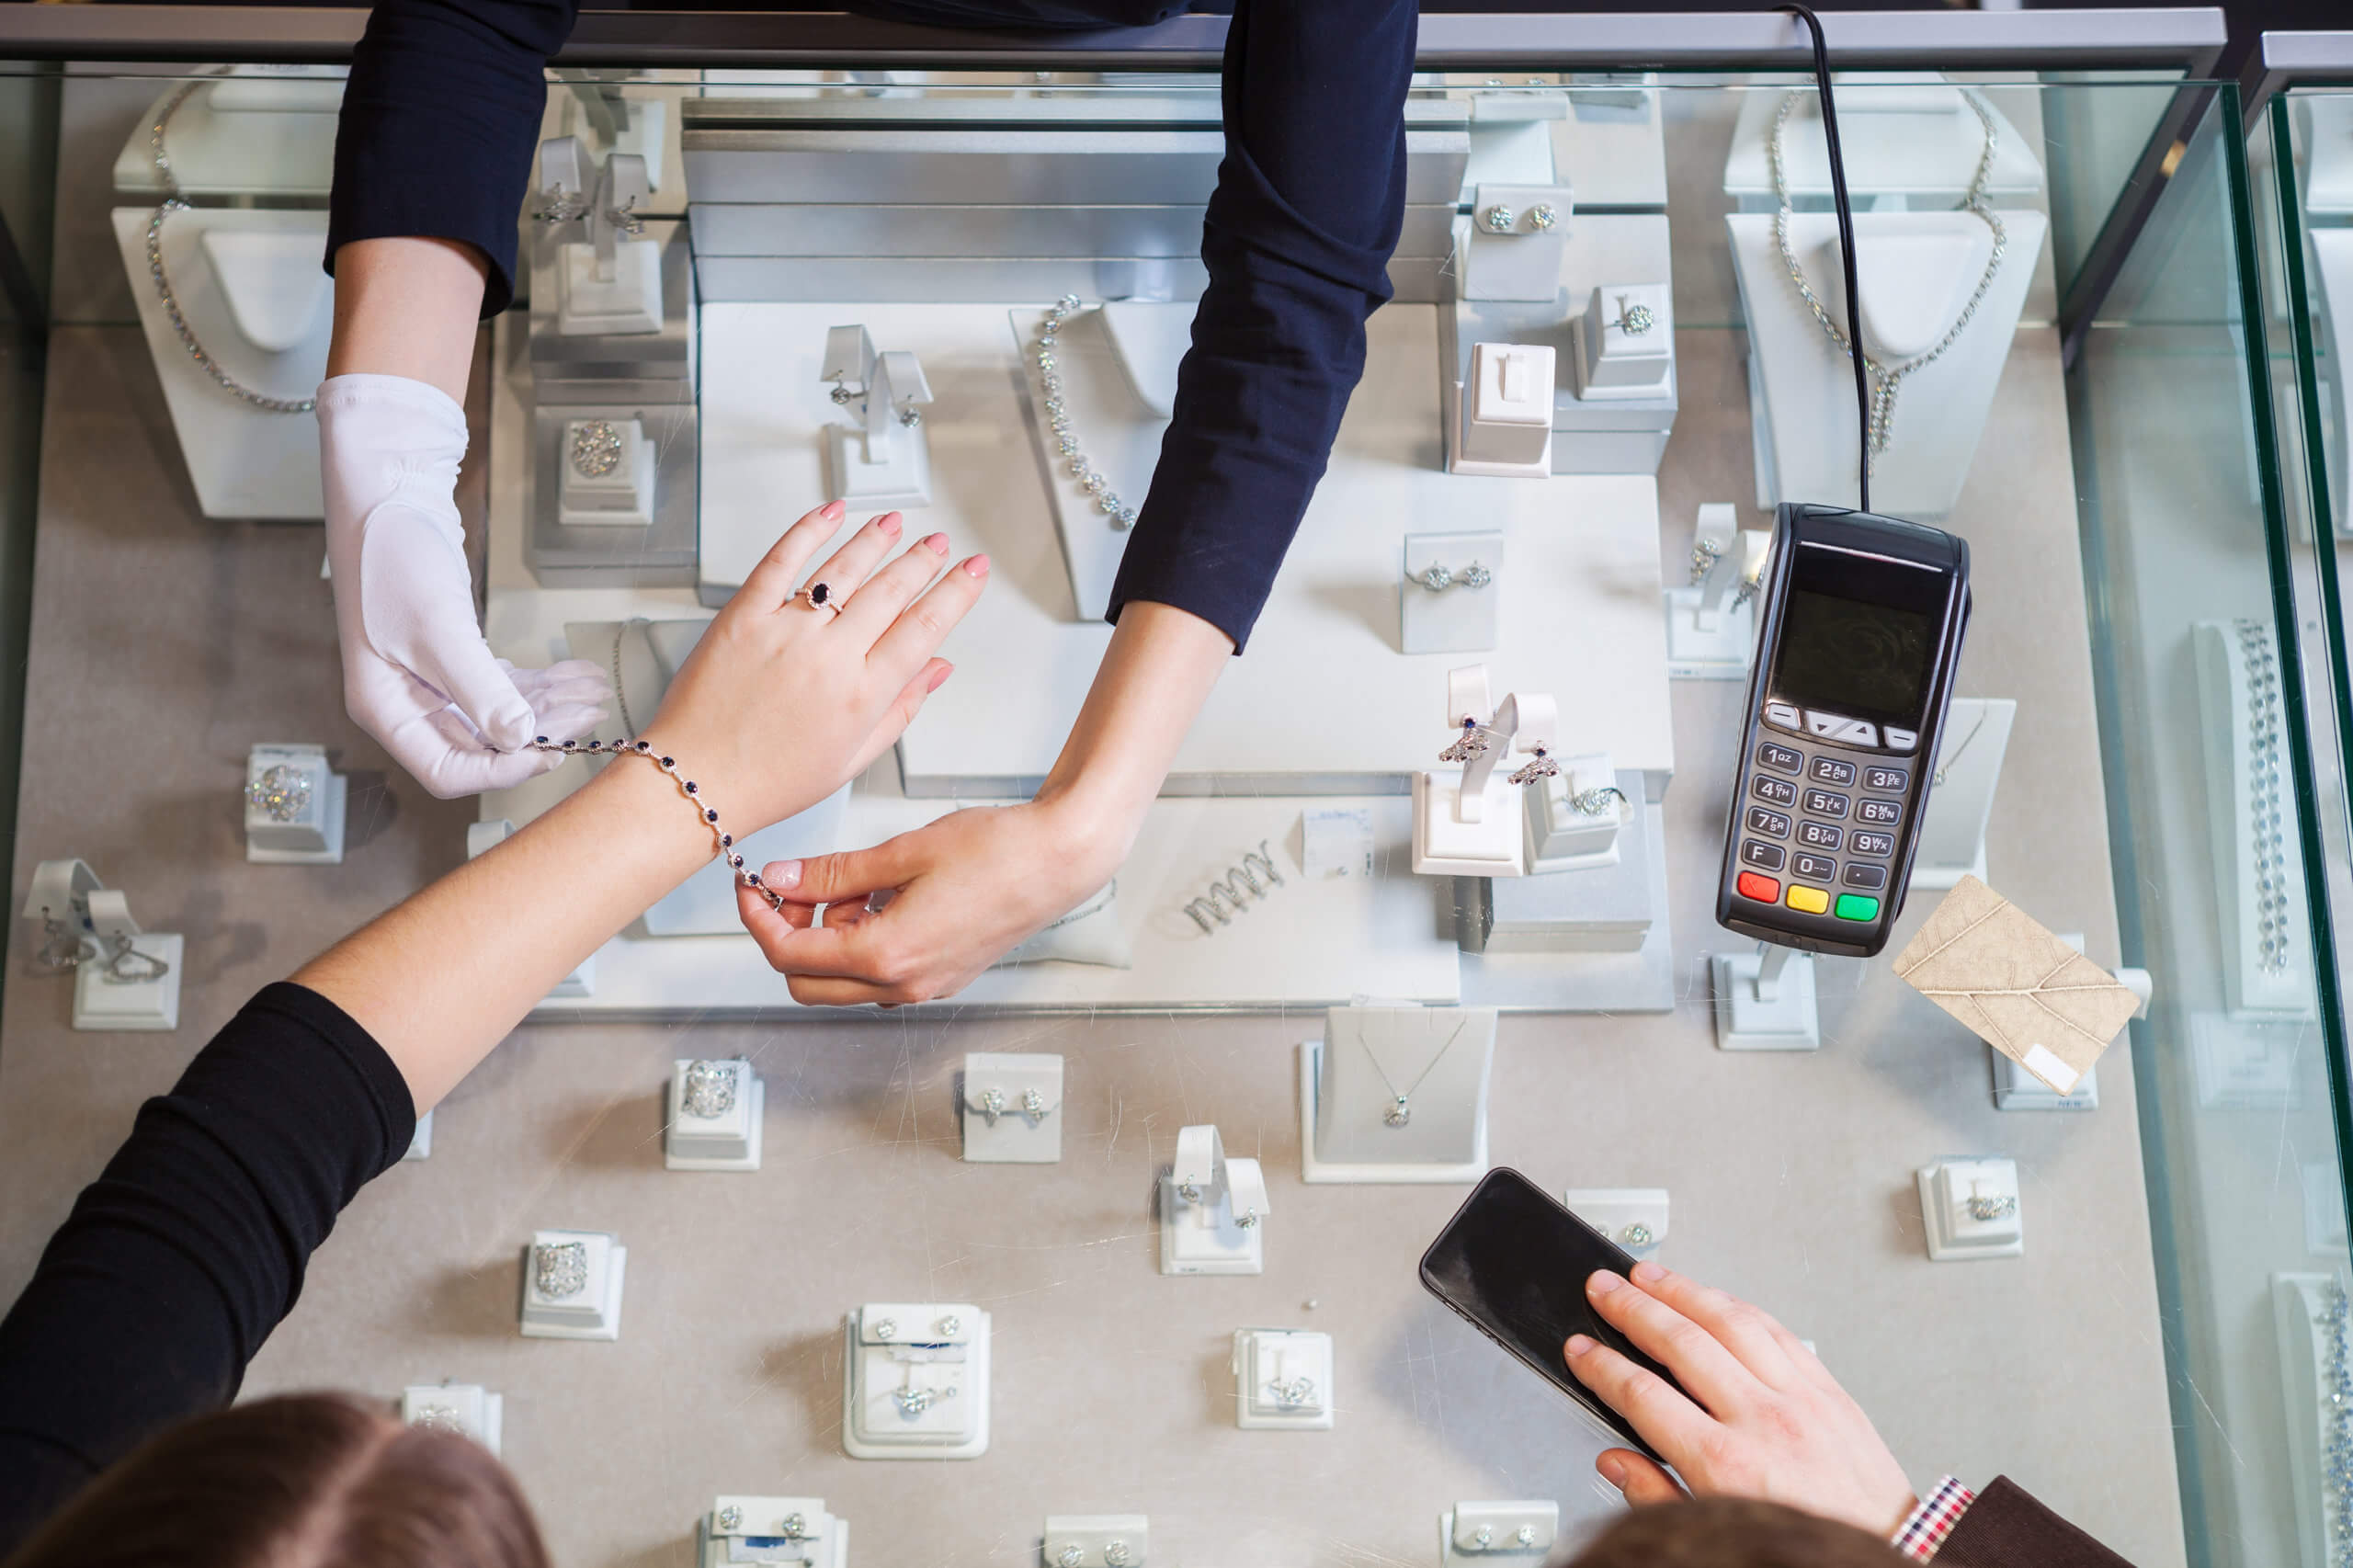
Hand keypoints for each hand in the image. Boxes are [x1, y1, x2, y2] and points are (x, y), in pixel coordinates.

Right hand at [318, 373, 608, 796]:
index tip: (552, 753)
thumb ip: (480, 689)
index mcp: (387, 710)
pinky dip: (540, 684)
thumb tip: (520, 740)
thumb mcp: (438, 629)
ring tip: (595, 695)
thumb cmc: (393, 557)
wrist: (387, 496)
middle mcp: (407, 704)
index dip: (503, 771)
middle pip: (482, 746)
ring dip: (550, 708)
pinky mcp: (454, 657)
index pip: (448, 771)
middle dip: (540, 735)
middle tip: (589, 718)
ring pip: (500, 715)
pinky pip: (503, 685)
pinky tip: (576, 675)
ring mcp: (431, 681)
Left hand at [639, 503, 988, 835]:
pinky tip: (831, 513)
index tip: (973, 571)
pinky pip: (781, 560)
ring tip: (896, 523)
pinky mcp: (744, 616)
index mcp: (862, 695)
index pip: (925, 628)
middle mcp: (829, 658)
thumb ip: (902, 708)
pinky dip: (810, 530)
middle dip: (923, 560)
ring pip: (844, 569)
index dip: (957, 592)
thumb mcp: (853, 758)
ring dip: (876, 539)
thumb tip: (937, 670)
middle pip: (891, 591)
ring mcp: (785, 632)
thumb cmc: (769, 779)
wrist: (697, 780)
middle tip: (939, 543)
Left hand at [735, 797, 1118, 1004]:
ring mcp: (926, 987)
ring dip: (831, 939)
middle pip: (808, 984)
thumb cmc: (996, 851)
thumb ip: (833, 873)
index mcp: (887, 955)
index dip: (760, 918)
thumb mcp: (901, 853)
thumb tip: (782, 879)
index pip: (791, 955)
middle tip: (798, 887)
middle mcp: (904, 985)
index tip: (754, 886)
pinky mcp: (944, 977)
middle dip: (791, 935)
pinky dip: (864, 942)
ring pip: (844, 982)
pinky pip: (881, 975)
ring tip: (858, 883)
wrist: (1059, 860)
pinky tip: (885, 898)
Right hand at [1564, 1261, 1917, 1536]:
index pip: (1643, 1395)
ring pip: (1730, 1321)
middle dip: (1632, 1308)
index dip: (1602, 1366)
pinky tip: (1714, 1297)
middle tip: (1603, 1289)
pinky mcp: (1830, 1391)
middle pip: (1681, 1342)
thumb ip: (1657, 1496)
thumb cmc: (1805, 1550)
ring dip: (1682, 1290)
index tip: (1581, 1350)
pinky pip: (1777, 1331)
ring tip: (1649, 1275)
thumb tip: (1616, 1463)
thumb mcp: (1714, 1536)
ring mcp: (1801, 1400)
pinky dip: (1737, 1306)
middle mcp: (1763, 1422)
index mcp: (1725, 1465)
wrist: (1888, 1557)